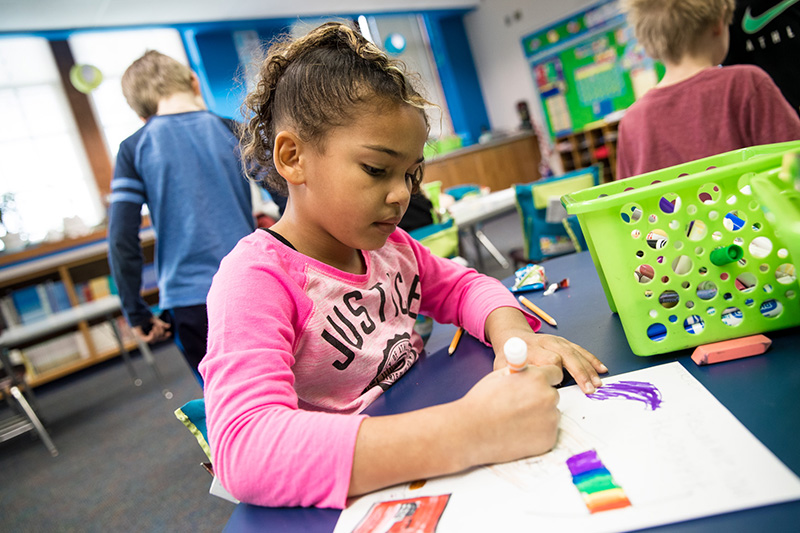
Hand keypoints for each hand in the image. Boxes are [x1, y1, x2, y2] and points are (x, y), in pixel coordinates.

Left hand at [132, 316, 171, 342]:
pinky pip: (148, 340)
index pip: (161, 337)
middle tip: (158, 326)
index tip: (169, 333)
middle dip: (161, 333)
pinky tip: (152, 331)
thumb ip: (161, 324)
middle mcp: (149, 336)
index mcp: (153, 333)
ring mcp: (145, 337)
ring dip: (156, 334)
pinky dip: (151, 337)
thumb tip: (169, 326)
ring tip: (155, 327)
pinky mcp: (141, 337)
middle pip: (158, 339)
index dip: (166, 336)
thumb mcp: (155, 320)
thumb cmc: (144, 317)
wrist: (137, 315)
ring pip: (154, 340)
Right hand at [457, 364, 561, 464]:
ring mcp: (550, 420)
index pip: (555, 374)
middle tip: (521, 406)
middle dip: (541, 399)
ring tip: (515, 421)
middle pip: (553, 395)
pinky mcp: (548, 440)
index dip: (544, 379)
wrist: (471, 431)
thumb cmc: (481, 402)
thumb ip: (520, 373)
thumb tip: (530, 371)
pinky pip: (547, 432)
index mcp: (537, 378)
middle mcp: (548, 397)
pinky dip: (537, 433)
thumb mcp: (499, 376)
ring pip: (551, 415)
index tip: (537, 385)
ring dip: (540, 416)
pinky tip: (518, 433)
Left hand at [485, 307, 606, 393]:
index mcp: (532, 349)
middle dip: (580, 372)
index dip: (557, 371)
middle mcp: (547, 343)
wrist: (513, 337)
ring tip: (599, 382)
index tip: (560, 383)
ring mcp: (557, 341)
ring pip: (576, 353)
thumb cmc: (509, 356)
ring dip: (589, 368)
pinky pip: (580, 350)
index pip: (550, 358)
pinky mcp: (565, 343)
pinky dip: (592, 359)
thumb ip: (510, 375)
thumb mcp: (503, 365)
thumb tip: (520, 388)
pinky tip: (602, 368)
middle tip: (589, 389)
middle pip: (568, 355)